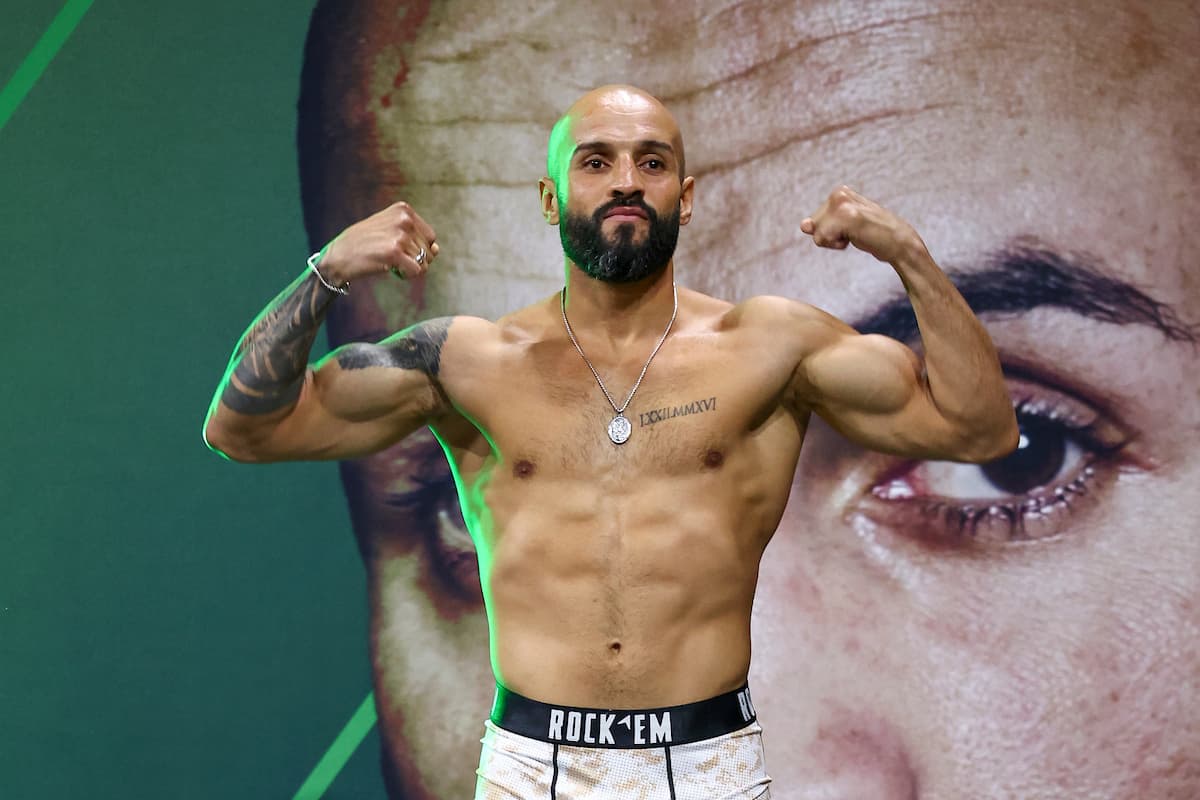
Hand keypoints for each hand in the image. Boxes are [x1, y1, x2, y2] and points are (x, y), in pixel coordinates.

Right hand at [319, 201, 439, 282]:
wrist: (338, 256)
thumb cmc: (364, 244)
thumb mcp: (389, 230)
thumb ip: (414, 236)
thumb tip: (437, 249)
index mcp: (403, 209)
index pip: (430, 236)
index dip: (417, 249)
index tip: (398, 250)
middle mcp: (404, 219)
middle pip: (429, 250)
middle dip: (415, 260)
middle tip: (392, 258)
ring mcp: (400, 235)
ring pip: (424, 262)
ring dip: (409, 268)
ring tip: (389, 262)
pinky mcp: (394, 252)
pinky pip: (416, 271)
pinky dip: (407, 275)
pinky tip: (392, 270)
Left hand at [800, 186, 922, 263]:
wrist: (899, 242)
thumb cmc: (873, 234)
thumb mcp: (843, 227)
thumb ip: (821, 224)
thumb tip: (803, 225)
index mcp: (839, 192)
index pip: (816, 221)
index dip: (830, 231)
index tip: (851, 229)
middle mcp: (839, 194)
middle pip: (814, 225)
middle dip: (829, 235)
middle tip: (854, 233)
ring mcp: (843, 203)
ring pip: (816, 233)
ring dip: (833, 241)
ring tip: (855, 235)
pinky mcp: (847, 216)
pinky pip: (823, 238)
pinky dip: (837, 245)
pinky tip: (855, 238)